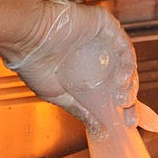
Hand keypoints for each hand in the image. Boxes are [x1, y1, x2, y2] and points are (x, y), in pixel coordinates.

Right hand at [2, 0, 157, 139]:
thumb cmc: (35, 64)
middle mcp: (97, 55)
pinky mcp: (106, 27)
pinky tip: (122, 81)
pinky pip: (124, 47)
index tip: (128, 123)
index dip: (123, 107)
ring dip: (129, 85)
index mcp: (87, 71)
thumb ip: (82, 111)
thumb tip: (100, 130)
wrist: (27, 39)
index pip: (112, 90)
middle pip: (122, 79)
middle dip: (130, 100)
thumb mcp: (61, 96)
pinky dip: (127, 65)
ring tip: (124, 100)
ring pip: (126, 64)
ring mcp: (103, 40)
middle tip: (129, 116)